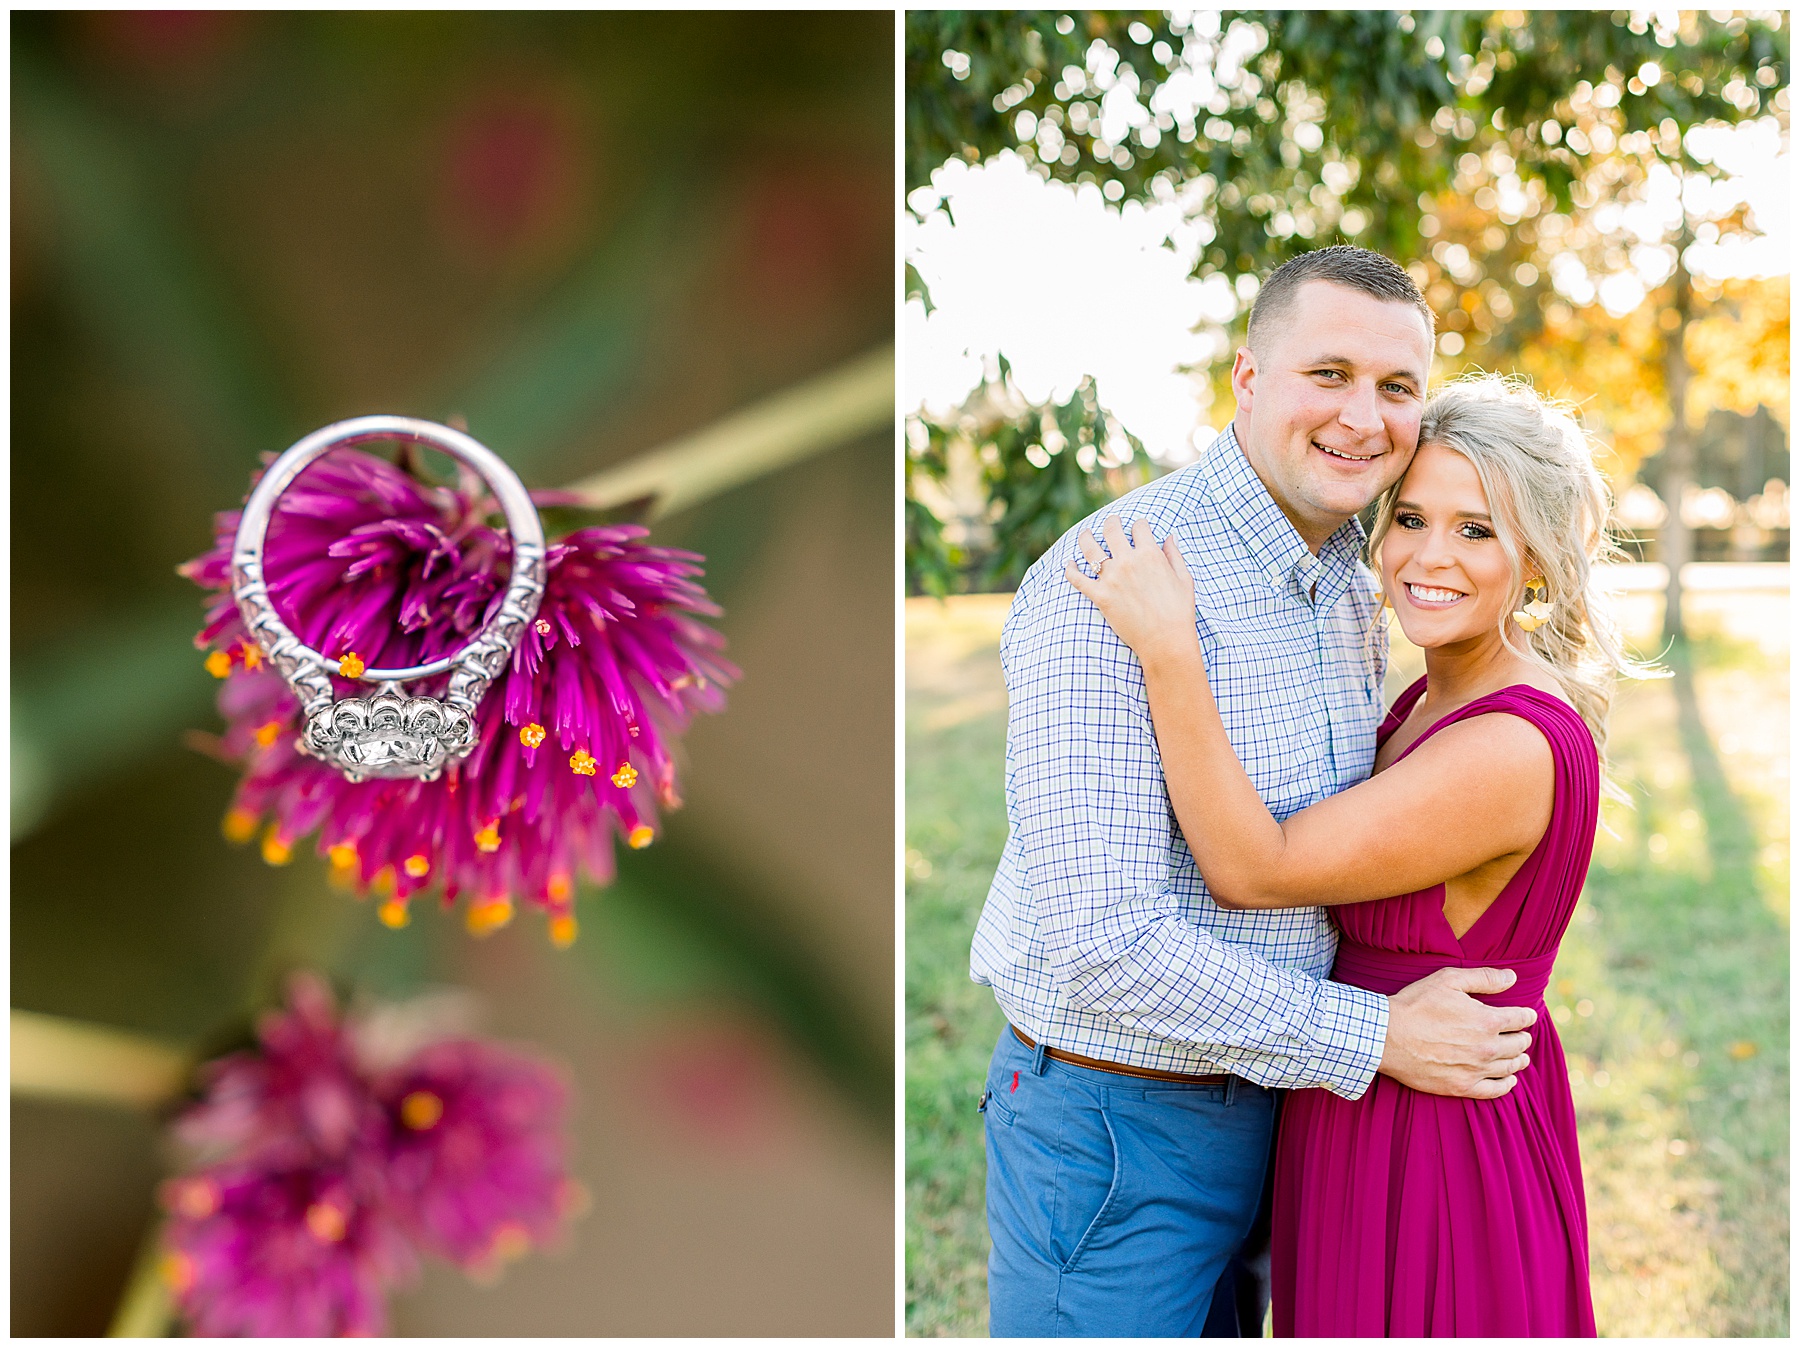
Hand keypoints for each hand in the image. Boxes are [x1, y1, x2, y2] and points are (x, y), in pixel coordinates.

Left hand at [1064, 516, 1198, 669]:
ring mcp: (1111, 579)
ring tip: (1085, 534)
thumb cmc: (1179, 611)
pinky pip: (1078, 579)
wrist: (1165, 641)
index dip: (1139, 525)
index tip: (1138, 528)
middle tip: (1111, 522)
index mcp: (1150, 555)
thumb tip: (1169, 537)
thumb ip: (1174, 555)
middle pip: (1111, 530)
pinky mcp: (1100, 596)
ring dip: (1085, 537)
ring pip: (1090, 549)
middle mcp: (1128, 562)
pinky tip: (1069, 563)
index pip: (1139, 527)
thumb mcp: (1184, 579)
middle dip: (1111, 522)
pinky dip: (1070, 569)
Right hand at [1378, 967, 1537, 1098]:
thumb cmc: (1415, 1004)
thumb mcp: (1447, 980)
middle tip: (1520, 1035)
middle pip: (1519, 1044)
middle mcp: (1488, 1047)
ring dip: (1518, 1059)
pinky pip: (1496, 1090)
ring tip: (1519, 1056)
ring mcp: (1476, 1069)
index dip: (1527, 1015)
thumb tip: (1512, 977)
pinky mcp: (1463, 1086)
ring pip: (1511, 1067)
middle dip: (1522, 1037)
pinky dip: (1507, 1084)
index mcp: (1488, 1020)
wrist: (1387, 1036)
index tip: (1526, 1015)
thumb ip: (1483, 978)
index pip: (1521, 1019)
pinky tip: (1509, 1079)